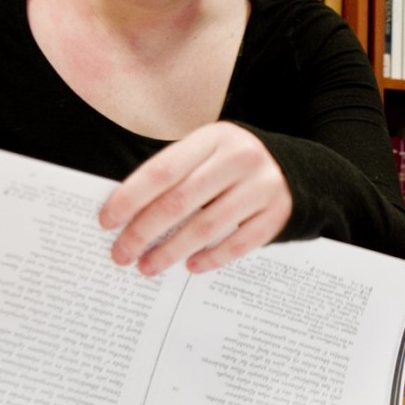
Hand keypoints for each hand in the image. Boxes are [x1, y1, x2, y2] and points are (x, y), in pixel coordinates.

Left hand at [100, 122, 292, 274]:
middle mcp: (239, 158)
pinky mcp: (278, 214)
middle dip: (143, 231)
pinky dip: (211, 258)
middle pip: (179, 201)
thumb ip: (175, 175)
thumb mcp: (207, 153)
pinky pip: (238, 244)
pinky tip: (190, 266)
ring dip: (171, 251)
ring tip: (148, 266)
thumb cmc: (234, 165)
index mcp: (213, 138)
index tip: (107, 221)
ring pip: (206, 227)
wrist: (298, 170)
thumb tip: (126, 213)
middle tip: (122, 253)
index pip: (161, 171)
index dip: (129, 198)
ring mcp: (262, 187)